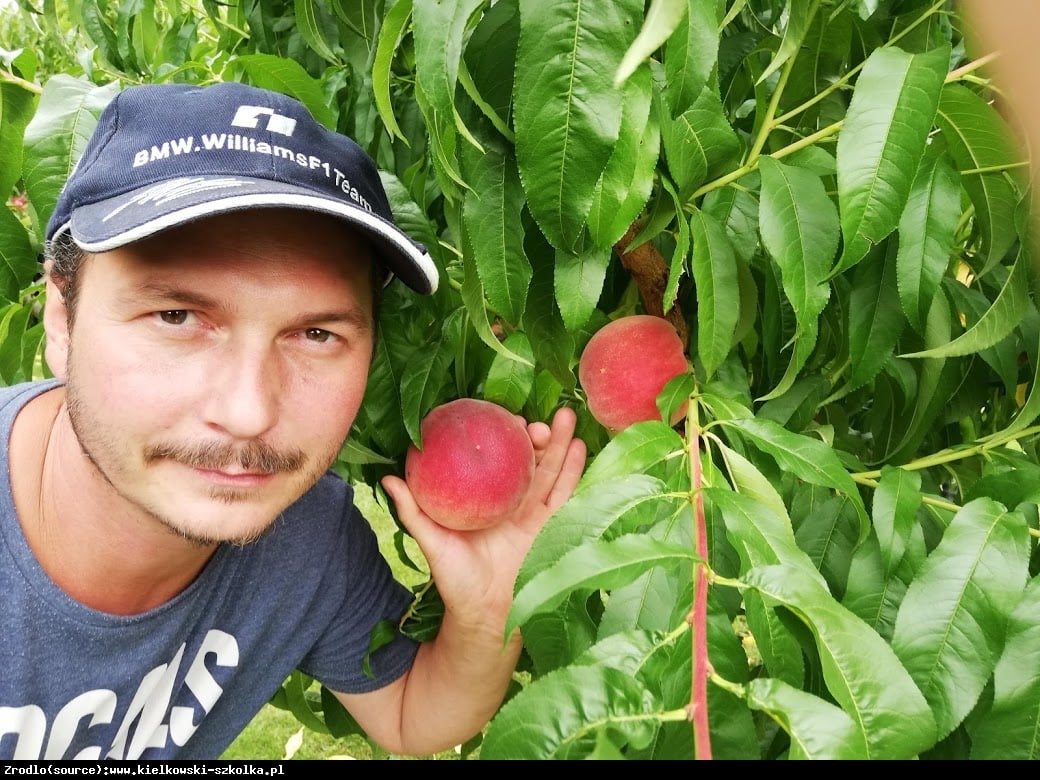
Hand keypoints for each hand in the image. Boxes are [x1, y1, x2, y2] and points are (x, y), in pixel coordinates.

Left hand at [381, 405, 586, 631]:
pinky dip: (574, 471)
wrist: (484, 613)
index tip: (503, 417)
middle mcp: (510, 498)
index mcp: (484, 496)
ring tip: (567, 416)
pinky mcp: (551, 526)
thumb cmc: (455, 578)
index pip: (495, 457)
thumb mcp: (432, 541)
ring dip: (562, 442)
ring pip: (550, 469)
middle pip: (527, 458)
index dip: (501, 434)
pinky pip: (564, 495)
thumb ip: (413, 511)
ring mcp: (533, 510)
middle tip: (536, 420)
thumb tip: (388, 479)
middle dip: (536, 433)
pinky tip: (581, 447)